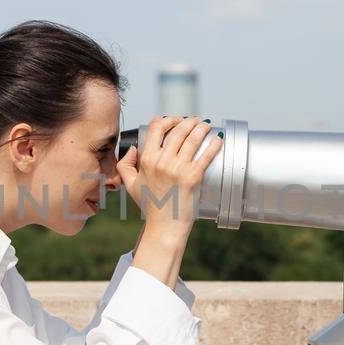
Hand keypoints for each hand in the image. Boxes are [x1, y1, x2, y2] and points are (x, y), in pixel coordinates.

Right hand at [115, 115, 222, 231]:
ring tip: (206, 126)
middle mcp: (162, 161)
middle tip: (196, 121)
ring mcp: (178, 169)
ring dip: (201, 128)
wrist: (164, 225)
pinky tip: (218, 139)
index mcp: (147, 159)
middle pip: (177, 130)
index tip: (176, 120)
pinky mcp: (193, 177)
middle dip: (189, 121)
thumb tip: (133, 148)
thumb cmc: (150, 205)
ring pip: (192, 139)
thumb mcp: (131, 184)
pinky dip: (214, 144)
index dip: (168, 119)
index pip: (157, 128)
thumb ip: (125, 165)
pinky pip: (206, 155)